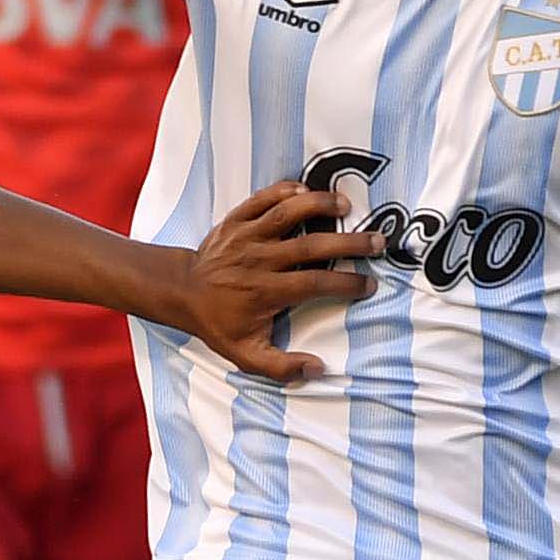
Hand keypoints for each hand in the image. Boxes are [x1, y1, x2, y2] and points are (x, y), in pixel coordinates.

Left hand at [171, 185, 380, 382]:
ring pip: (287, 213)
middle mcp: (258, 260)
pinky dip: (285, 190)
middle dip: (348, 243)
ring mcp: (246, 236)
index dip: (344, 284)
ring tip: (346, 205)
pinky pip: (263, 198)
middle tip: (377, 241)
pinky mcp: (236, 219)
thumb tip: (318, 369)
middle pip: (310, 246)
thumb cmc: (218, 323)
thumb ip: (281, 367)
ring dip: (319, 205)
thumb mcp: (244, 354)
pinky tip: (307, 190)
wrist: (182, 292)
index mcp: (264, 292)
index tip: (368, 284)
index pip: (313, 285)